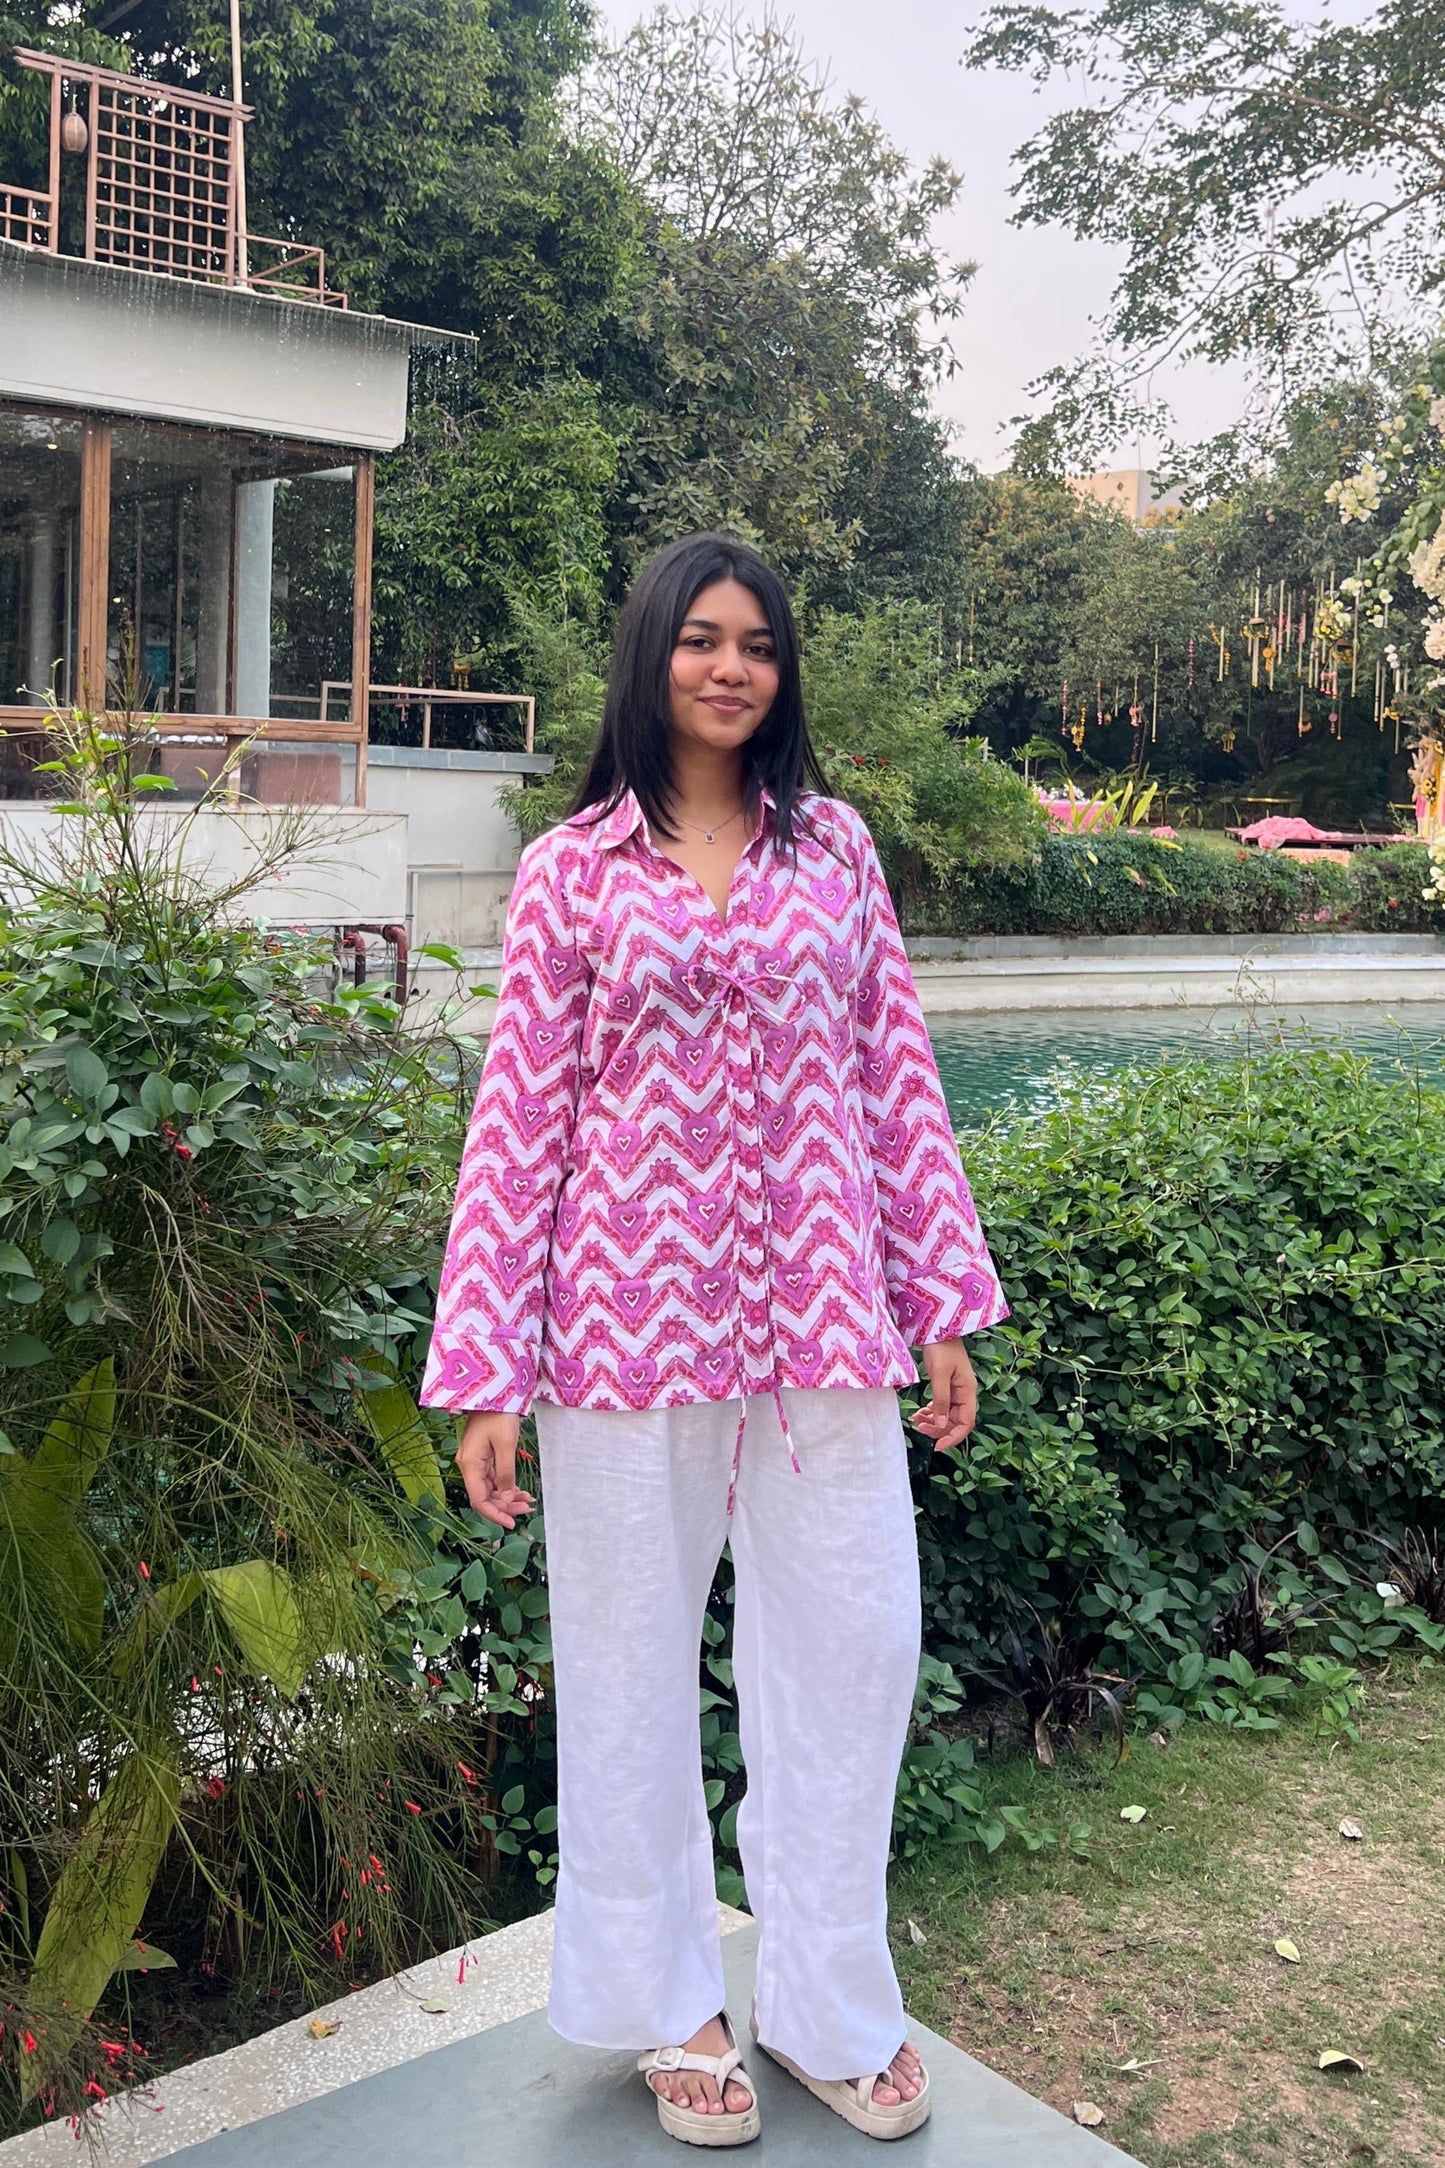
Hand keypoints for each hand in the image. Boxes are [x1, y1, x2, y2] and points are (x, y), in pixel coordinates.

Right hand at [456, 1412, 534, 1528]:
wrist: (495, 1392)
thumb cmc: (499, 1414)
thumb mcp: (506, 1445)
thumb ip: (505, 1473)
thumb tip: (505, 1497)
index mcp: (470, 1464)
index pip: (479, 1500)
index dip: (495, 1514)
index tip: (512, 1523)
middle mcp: (469, 1465)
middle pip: (484, 1496)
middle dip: (505, 1506)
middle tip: (527, 1508)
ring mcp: (475, 1461)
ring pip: (490, 1489)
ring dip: (507, 1497)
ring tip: (528, 1500)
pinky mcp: (482, 1456)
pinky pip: (493, 1478)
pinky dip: (506, 1486)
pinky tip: (520, 1490)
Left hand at [908, 1339, 977, 1454]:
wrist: (938, 1327)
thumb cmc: (941, 1347)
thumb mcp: (939, 1375)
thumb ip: (940, 1401)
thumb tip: (939, 1426)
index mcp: (968, 1391)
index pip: (966, 1423)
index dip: (953, 1437)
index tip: (937, 1446)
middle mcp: (964, 1392)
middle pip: (955, 1421)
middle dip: (938, 1429)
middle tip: (919, 1427)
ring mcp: (956, 1389)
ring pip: (947, 1414)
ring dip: (933, 1421)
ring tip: (915, 1420)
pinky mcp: (947, 1384)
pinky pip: (941, 1405)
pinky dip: (931, 1411)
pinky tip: (919, 1412)